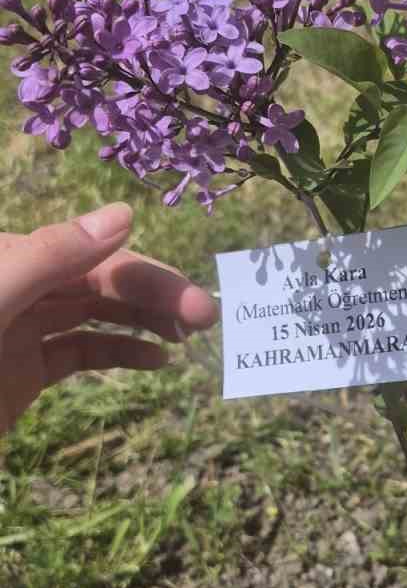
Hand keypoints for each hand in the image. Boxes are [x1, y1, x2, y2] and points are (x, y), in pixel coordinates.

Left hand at [0, 202, 217, 433]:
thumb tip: (125, 215)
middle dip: (153, 297)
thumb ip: (50, 257)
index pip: (93, 257)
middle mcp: (22, 286)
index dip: (145, 275)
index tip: (193, 298)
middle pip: (99, 283)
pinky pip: (78, 352)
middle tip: (207, 318)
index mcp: (12, 258)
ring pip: (94, 314)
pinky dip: (118, 352)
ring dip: (143, 318)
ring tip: (190, 335)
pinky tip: (155, 360)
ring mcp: (22, 329)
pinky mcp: (23, 372)